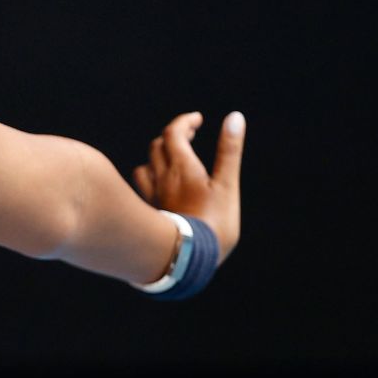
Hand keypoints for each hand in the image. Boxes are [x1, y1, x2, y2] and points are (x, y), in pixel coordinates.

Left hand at [132, 111, 245, 262]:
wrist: (186, 259)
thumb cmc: (212, 222)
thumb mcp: (227, 184)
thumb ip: (229, 151)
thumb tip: (235, 118)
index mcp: (181, 168)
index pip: (173, 133)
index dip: (184, 122)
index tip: (197, 120)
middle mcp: (161, 178)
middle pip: (158, 146)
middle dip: (173, 136)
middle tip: (191, 134)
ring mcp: (152, 196)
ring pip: (146, 167)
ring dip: (158, 157)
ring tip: (175, 159)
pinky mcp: (149, 212)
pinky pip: (143, 188)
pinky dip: (151, 178)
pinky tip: (162, 186)